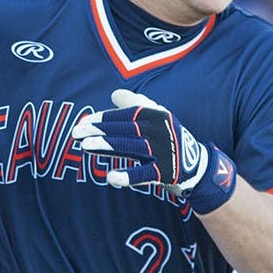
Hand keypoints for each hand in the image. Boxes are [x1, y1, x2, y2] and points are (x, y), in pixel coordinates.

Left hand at [72, 89, 236, 212]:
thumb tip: (114, 94)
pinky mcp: (165, 171)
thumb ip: (137, 105)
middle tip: (75, 133)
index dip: (103, 118)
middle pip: (124, 129)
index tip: (84, 122)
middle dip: (98, 130)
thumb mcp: (158, 117)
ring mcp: (163, 150)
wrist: (197, 165)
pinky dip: (126, 176)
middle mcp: (160, 130)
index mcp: (157, 114)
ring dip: (105, 146)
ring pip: (129, 147)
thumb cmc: (171, 138)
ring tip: (84, 147)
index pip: (125, 114)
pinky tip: (110, 178)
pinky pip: (143, 173)